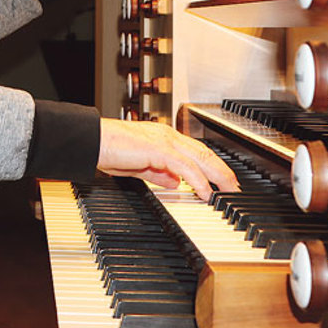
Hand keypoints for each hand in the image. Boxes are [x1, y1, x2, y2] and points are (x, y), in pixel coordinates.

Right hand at [97, 119, 239, 200]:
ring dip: (218, 175)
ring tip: (228, 191)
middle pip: (204, 153)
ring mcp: (164, 141)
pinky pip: (185, 167)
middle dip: (223, 171)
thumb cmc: (108, 149)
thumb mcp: (138, 165)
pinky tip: (206, 192)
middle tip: (234, 187)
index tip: (222, 181)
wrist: (93, 141)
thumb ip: (158, 173)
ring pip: (200, 158)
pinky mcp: (158, 149)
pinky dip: (198, 180)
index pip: (196, 151)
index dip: (212, 166)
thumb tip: (174, 183)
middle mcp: (167, 135)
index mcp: (163, 138)